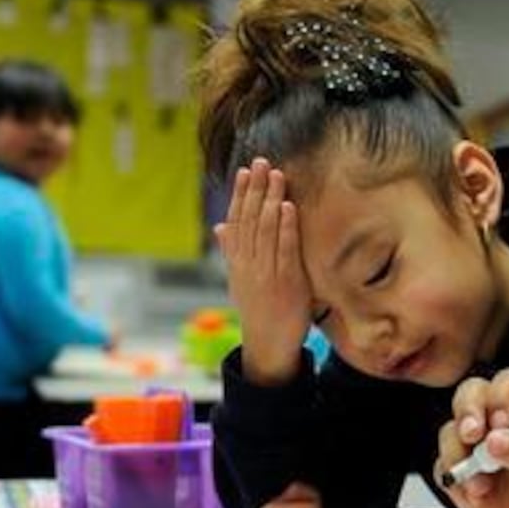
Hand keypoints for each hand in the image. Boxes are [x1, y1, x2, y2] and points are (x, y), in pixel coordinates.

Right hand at [214, 158, 311, 384]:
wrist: (268, 344)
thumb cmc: (258, 308)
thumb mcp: (240, 279)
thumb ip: (232, 252)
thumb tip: (220, 227)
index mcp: (237, 262)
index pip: (236, 221)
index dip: (240, 195)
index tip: (244, 171)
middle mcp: (248, 264)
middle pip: (250, 219)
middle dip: (256, 189)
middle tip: (261, 162)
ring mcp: (266, 272)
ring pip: (266, 230)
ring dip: (271, 200)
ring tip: (277, 175)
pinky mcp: (286, 281)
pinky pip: (284, 249)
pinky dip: (285, 227)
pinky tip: (288, 206)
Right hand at [435, 369, 508, 507]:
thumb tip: (497, 440)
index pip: (508, 385)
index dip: (502, 397)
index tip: (502, 422)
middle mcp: (495, 420)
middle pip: (471, 394)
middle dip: (468, 411)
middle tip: (472, 435)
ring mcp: (471, 442)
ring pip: (450, 429)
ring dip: (461, 456)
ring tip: (483, 486)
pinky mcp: (454, 467)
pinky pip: (441, 464)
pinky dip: (454, 478)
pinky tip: (476, 495)